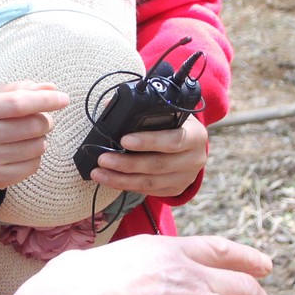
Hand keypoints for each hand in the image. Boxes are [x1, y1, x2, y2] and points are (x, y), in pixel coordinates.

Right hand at [0, 83, 68, 188]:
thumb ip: (24, 89)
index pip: (19, 103)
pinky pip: (33, 166)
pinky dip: (35, 157)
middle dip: (46, 121)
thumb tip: (51, 89)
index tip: (63, 99)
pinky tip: (22, 152)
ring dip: (41, 139)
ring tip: (28, 137)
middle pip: (33, 127)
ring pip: (37, 147)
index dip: (46, 101)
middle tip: (42, 120)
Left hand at [84, 115, 207, 197]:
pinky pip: (149, 190)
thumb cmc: (175, 124)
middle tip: (103, 159)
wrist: (191, 144)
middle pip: (158, 164)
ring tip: (99, 173)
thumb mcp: (168, 113)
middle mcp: (194, 159)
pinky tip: (111, 180)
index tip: (123, 140)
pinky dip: (127, 185)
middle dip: (127, 163)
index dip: (148, 141)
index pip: (172, 140)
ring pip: (150, 182)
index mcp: (195, 135)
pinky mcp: (176, 189)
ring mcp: (186, 177)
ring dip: (121, 179)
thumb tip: (110, 104)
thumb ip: (144, 110)